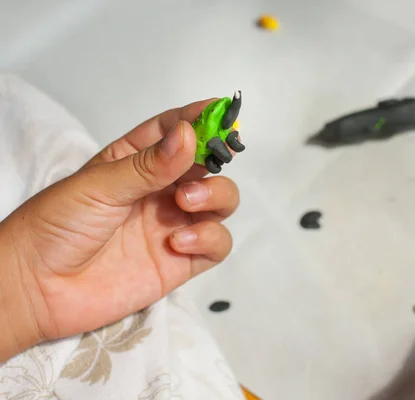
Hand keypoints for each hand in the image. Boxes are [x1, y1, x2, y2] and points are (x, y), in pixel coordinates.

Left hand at [0, 99, 239, 360]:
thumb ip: (148, 165)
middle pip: (208, 164)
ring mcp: (174, 224)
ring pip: (221, 200)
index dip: (201, 118)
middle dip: (217, 158)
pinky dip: (208, 238)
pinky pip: (216, 244)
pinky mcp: (182, 260)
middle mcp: (161, 190)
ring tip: (186, 202)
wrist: (37, 289)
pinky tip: (178, 242)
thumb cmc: (55, 226)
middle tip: (213, 160)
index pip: (175, 130)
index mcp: (136, 161)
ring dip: (216, 195)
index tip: (224, 112)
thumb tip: (190, 134)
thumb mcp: (99, 186)